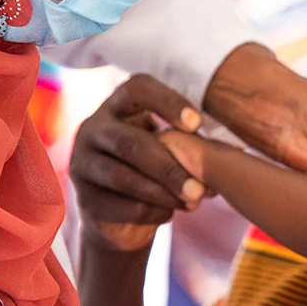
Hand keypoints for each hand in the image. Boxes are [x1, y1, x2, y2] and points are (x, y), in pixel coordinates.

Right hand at [71, 74, 205, 251]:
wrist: (120, 216)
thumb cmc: (153, 170)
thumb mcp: (166, 147)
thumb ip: (185, 139)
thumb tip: (225, 149)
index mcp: (116, 106)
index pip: (137, 89)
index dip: (167, 102)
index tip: (197, 124)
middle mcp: (92, 129)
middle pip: (130, 143)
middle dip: (169, 167)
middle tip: (201, 189)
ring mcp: (81, 163)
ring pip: (123, 177)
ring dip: (162, 193)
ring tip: (192, 203)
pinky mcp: (83, 198)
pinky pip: (120, 206)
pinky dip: (151, 211)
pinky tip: (170, 213)